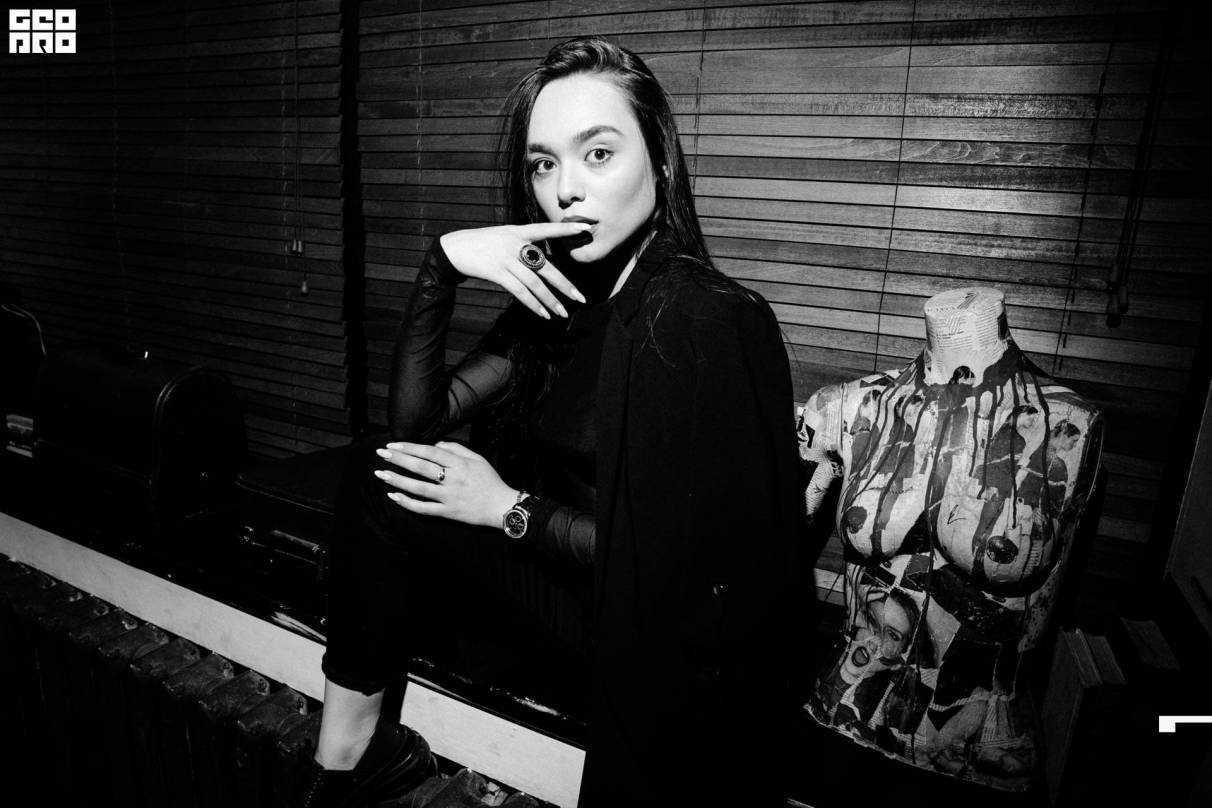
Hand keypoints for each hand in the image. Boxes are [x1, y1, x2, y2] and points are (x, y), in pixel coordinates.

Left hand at [374, 440, 518, 528]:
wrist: (502, 507)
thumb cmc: (490, 481)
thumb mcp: (477, 458)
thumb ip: (456, 449)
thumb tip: (435, 444)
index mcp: (459, 464)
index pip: (430, 452)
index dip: (410, 447)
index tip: (394, 445)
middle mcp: (453, 479)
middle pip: (421, 467)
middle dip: (399, 459)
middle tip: (381, 454)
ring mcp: (449, 497)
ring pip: (419, 488)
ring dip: (398, 480)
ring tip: (382, 474)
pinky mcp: (448, 513)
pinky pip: (424, 508)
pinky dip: (408, 503)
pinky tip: (394, 497)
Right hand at [440, 223, 589, 318]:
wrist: (454, 248)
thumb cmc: (482, 243)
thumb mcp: (504, 236)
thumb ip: (524, 245)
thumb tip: (544, 261)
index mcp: (519, 231)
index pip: (547, 229)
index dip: (566, 228)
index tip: (586, 227)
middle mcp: (516, 243)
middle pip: (546, 267)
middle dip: (565, 285)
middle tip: (581, 298)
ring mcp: (507, 258)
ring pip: (535, 284)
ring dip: (550, 301)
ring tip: (563, 313)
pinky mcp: (497, 272)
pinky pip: (520, 292)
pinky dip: (533, 304)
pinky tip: (543, 314)